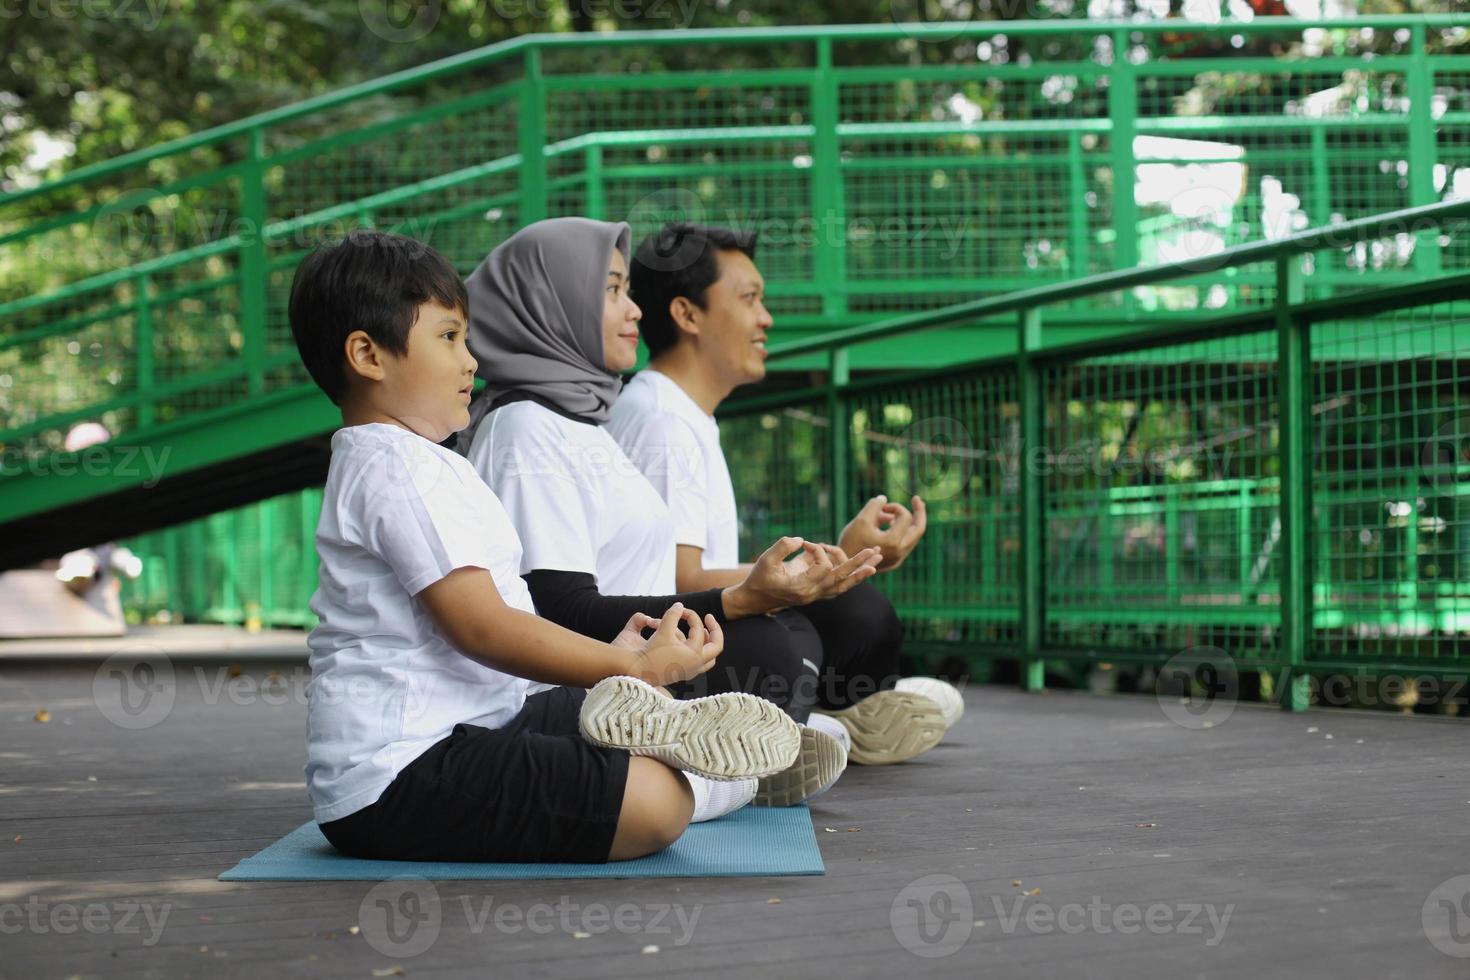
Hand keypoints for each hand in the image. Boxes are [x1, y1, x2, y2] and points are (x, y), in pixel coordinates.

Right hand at [620, 603, 722, 686]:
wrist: (637, 672)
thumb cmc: (651, 651)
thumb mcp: (663, 629)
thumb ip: (673, 615)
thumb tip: (680, 605)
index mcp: (695, 654)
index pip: (698, 629)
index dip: (691, 616)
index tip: (680, 610)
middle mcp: (696, 665)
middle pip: (716, 647)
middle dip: (714, 630)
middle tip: (708, 618)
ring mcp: (691, 671)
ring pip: (709, 658)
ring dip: (707, 643)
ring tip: (702, 631)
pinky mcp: (683, 674)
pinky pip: (699, 665)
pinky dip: (698, 652)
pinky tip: (689, 643)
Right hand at [723, 536, 880, 615]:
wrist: (755, 599)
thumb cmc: (759, 578)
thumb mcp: (766, 559)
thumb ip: (783, 547)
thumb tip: (801, 540)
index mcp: (802, 587)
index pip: (823, 567)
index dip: (818, 551)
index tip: (807, 544)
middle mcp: (812, 594)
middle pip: (842, 579)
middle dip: (858, 564)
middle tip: (874, 551)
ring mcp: (816, 595)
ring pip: (844, 586)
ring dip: (860, 573)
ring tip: (876, 561)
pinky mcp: (816, 593)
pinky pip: (839, 588)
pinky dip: (851, 579)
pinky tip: (863, 570)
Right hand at [838, 494, 927, 571]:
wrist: (843, 566)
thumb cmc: (850, 542)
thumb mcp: (861, 519)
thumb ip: (874, 505)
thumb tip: (884, 499)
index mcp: (893, 542)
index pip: (905, 517)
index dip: (895, 507)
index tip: (881, 507)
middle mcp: (900, 552)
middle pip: (919, 529)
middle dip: (918, 512)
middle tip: (917, 499)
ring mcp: (898, 559)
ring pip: (912, 537)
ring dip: (904, 522)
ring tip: (887, 514)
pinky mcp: (894, 562)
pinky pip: (904, 544)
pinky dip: (899, 532)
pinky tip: (887, 524)